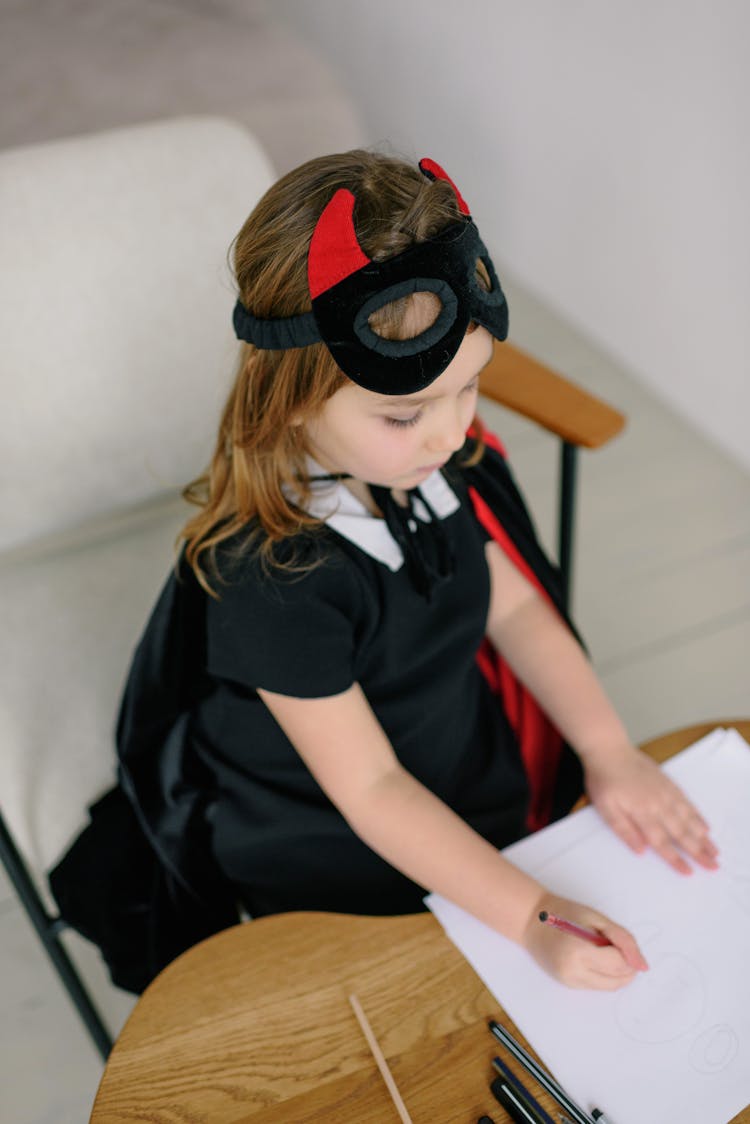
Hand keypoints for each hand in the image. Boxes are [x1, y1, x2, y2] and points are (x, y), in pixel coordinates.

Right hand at [522, 892, 647, 989]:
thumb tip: (643, 965)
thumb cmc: (563, 914)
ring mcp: (570, 982)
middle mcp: (574, 973)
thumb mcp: (596, 919)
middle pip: (617, 980)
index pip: (619, 963)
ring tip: (605, 951)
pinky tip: (594, 957)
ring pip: (610, 986)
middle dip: (626, 965)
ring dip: (616, 972)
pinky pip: (597, 985)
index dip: (627, 952)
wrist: (531, 921)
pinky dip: (603, 974)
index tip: (620, 940)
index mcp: (579, 952)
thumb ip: (622, 940)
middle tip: (616, 946)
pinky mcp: (569, 985)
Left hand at [583, 743, 718, 873]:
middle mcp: (658, 804)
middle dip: (698, 851)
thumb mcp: (605, 808)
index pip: (662, 842)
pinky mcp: (668, 783)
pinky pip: (687, 803)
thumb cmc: (604, 780)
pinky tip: (705, 825)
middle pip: (682, 833)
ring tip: (714, 850)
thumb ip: (623, 830)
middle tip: (713, 866)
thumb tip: (640, 850)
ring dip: (703, 836)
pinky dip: (698, 816)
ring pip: (689, 819)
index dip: (676, 858)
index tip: (689, 872)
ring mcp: (666, 793)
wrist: (609, 750)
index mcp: (642, 812)